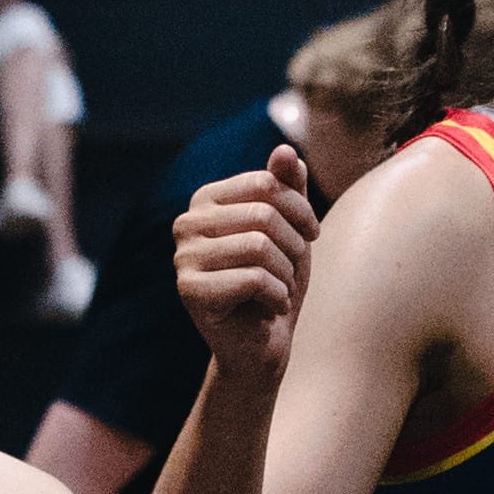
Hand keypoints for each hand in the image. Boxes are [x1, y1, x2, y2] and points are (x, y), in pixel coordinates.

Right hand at [174, 149, 323, 378]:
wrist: (263, 344)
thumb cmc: (277, 281)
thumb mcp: (291, 229)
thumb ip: (288, 188)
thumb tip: (286, 149)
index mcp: (206, 200)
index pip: (265, 182)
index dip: (300, 208)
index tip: (310, 234)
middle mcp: (186, 223)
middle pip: (264, 214)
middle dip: (294, 246)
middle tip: (292, 270)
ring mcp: (183, 257)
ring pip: (259, 246)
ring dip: (286, 273)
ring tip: (279, 289)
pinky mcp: (190, 290)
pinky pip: (254, 279)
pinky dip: (276, 296)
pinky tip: (268, 308)